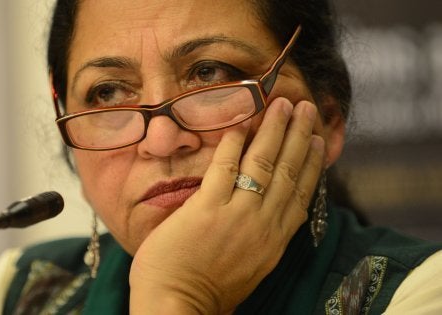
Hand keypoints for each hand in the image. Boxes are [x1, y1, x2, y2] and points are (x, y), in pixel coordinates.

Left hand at [129, 97, 325, 313]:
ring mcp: (236, 216)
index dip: (311, 163)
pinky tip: (241, 123)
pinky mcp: (207, 210)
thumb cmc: (205, 292)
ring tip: (283, 104)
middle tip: (306, 107)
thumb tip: (265, 218)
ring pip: (263, 164)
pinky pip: (225, 168)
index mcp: (273, 242)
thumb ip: (258, 240)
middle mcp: (262, 226)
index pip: (300, 194)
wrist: (177, 309)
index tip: (318, 139)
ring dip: (275, 130)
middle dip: (298, 135)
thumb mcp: (247, 268)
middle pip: (287, 172)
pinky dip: (235, 143)